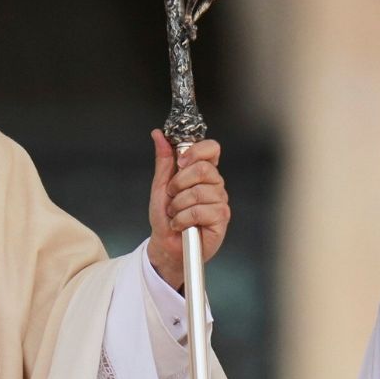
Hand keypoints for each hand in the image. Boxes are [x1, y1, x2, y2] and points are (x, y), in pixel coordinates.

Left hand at [145, 129, 229, 291]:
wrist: (166, 243)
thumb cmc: (165, 216)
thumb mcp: (160, 185)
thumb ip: (164, 160)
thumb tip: (158, 134)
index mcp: (202, 173)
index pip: (212, 148)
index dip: (196, 151)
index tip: (180, 161)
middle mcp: (215, 185)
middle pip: (204, 169)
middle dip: (179, 183)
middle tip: (172, 195)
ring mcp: (220, 201)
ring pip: (199, 192)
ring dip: (178, 205)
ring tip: (175, 213)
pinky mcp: (221, 219)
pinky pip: (200, 211)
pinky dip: (182, 219)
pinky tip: (181, 224)